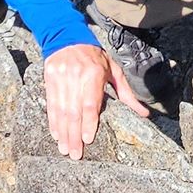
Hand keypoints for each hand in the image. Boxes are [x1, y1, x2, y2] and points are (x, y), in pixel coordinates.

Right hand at [43, 41, 149, 161]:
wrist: (67, 37)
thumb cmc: (95, 57)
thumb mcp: (113, 70)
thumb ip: (127, 93)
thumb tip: (144, 114)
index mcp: (93, 74)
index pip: (90, 103)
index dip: (88, 123)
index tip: (87, 140)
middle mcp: (75, 76)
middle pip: (74, 111)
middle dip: (73, 135)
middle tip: (74, 154)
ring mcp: (60, 77)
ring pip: (61, 110)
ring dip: (62, 132)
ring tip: (64, 149)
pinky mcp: (49, 78)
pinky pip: (51, 104)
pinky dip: (53, 121)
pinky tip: (55, 134)